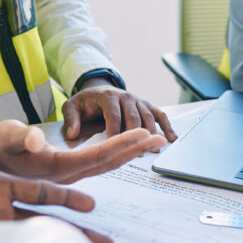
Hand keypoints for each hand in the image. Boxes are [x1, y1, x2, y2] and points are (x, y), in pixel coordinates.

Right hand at [0, 119, 166, 182]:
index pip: (94, 156)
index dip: (120, 144)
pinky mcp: (59, 171)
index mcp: (53, 167)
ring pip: (102, 163)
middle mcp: (62, 174)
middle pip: (106, 162)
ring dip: (127, 151)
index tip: (143, 134)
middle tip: (159, 137)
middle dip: (133, 147)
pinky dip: (112, 153)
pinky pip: (93, 163)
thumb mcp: (2, 139)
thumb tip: (35, 141)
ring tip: (150, 141)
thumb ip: (20, 138)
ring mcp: (62, 174)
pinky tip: (124, 150)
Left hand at [62, 80, 176, 141]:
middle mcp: (125, 96)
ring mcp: (138, 100)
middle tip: (137, 153)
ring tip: (154, 149)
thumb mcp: (71, 106)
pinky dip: (167, 125)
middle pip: (134, 117)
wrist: (98, 89)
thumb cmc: (85, 103)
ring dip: (152, 133)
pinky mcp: (146, 105)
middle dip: (136, 135)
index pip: (113, 115)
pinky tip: (172, 138)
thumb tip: (73, 134)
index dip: (115, 131)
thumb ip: (71, 118)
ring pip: (148, 116)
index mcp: (107, 96)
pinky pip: (159, 114)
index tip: (115, 147)